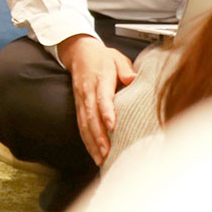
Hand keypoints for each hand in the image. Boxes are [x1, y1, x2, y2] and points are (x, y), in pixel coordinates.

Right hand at [55, 34, 137, 165]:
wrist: (79, 53)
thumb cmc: (102, 57)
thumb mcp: (116, 57)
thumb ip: (125, 69)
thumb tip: (133, 79)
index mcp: (100, 79)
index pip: (102, 97)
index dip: (106, 111)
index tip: (112, 125)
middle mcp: (88, 92)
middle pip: (91, 116)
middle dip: (98, 136)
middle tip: (106, 152)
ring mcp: (81, 100)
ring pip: (84, 124)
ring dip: (92, 142)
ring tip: (100, 159)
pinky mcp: (79, 107)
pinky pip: (81, 126)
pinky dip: (87, 141)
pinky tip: (94, 153)